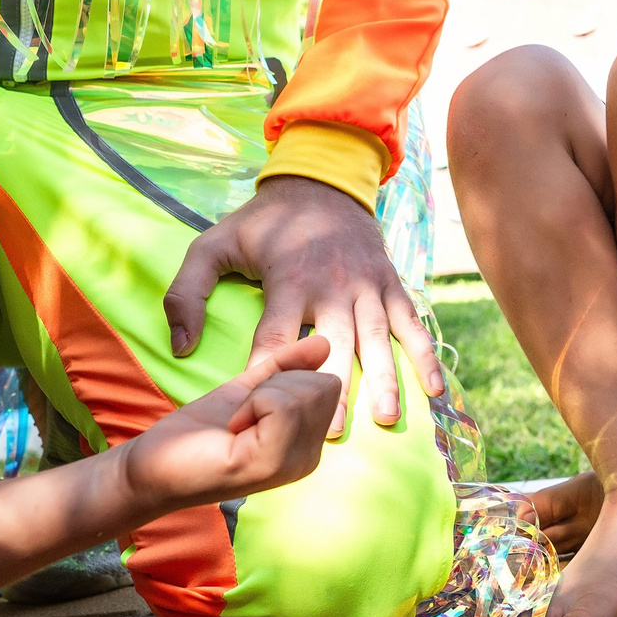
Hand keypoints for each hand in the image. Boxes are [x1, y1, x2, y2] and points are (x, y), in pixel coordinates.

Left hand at [120, 336, 339, 515]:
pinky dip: (252, 403)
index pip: (332, 382)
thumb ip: (286, 368)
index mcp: (308, 443)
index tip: (252, 405)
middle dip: (279, 383)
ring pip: (307, 391)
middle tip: (243, 414)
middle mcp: (310, 459)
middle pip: (326, 384)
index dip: (288, 378)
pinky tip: (233, 428)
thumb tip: (324, 343)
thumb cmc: (195, 432)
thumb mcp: (248, 389)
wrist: (150, 466)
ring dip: (262, 395)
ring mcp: (293, 465)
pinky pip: (282, 404)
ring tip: (238, 423)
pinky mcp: (270, 464)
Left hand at [164, 174, 445, 434]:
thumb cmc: (262, 223)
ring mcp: (367, 285)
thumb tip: (182, 347)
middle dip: (336, 389)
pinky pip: (411, 321)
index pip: (276, 336)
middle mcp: (333, 285)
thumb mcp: (212, 245)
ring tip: (385, 418)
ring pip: (377, 337)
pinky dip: (425, 353)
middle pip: (336, 344)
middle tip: (334, 433)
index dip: (268, 374)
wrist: (321, 182)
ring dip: (384, 378)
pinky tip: (433, 387)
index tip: (262, 411)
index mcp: (289, 279)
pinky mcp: (390, 283)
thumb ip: (187, 293)